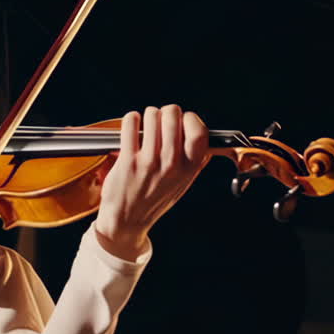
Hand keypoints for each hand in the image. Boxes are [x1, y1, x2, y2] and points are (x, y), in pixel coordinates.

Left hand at [95, 105, 209, 259]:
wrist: (128, 221)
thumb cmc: (155, 199)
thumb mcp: (184, 183)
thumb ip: (196, 161)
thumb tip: (205, 138)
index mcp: (189, 168)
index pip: (199, 131)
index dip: (190, 119)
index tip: (183, 122)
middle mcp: (171, 164)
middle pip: (173, 115)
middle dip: (166, 112)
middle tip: (161, 120)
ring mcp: (149, 162)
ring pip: (152, 116)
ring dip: (148, 115)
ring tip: (146, 124)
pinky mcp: (127, 161)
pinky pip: (131, 124)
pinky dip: (131, 119)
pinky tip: (132, 124)